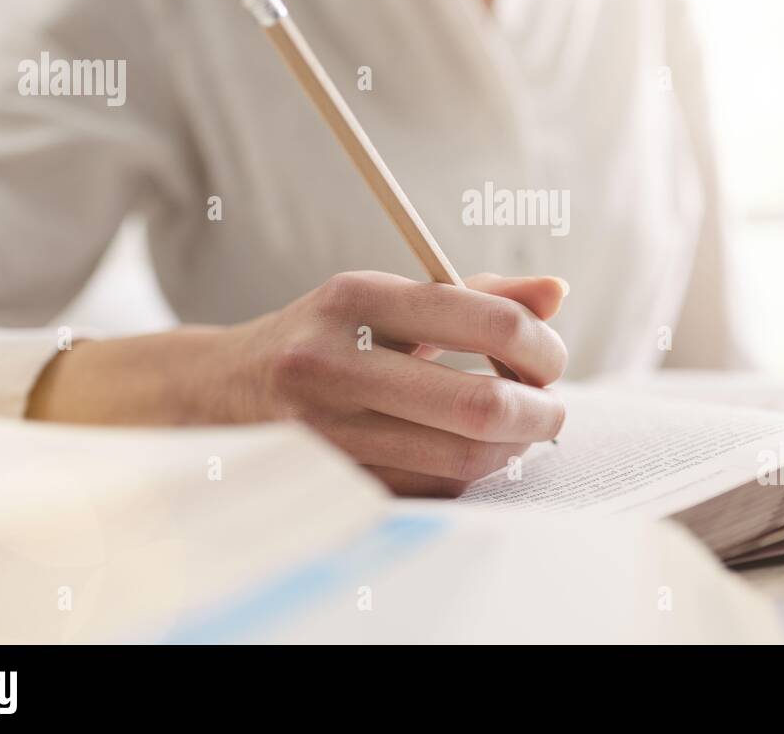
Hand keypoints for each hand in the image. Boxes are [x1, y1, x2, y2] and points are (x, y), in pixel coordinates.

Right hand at [230, 271, 568, 495]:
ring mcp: (326, 430)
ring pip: (460, 459)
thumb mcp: (390, 299)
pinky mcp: (332, 480)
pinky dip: (469, 473)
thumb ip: (478, 296)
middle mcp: (332, 362)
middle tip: (552, 407)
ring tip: (519, 429)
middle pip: (477, 405)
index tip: (550, 359)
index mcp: (354, 298)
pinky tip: (471, 451)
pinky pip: (432, 489)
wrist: (225, 389)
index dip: (538, 345)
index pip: (482, 320)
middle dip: (539, 412)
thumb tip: (558, 292)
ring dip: (512, 448)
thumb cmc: (330, 336)